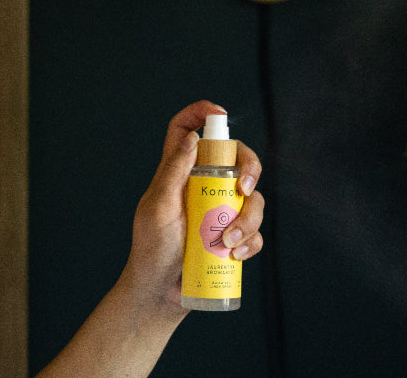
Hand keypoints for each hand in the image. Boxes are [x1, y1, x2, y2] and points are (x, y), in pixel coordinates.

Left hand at [121, 100, 265, 314]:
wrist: (159, 292)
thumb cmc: (152, 248)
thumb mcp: (158, 207)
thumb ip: (172, 171)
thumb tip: (193, 137)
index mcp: (178, 172)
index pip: (186, 130)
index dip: (201, 114)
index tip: (220, 114)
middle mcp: (203, 186)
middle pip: (236, 158)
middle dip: (250, 167)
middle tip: (245, 188)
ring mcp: (220, 211)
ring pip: (252, 198)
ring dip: (249, 218)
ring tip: (228, 242)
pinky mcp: (231, 237)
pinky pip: (254, 231)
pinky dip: (250, 241)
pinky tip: (235, 255)